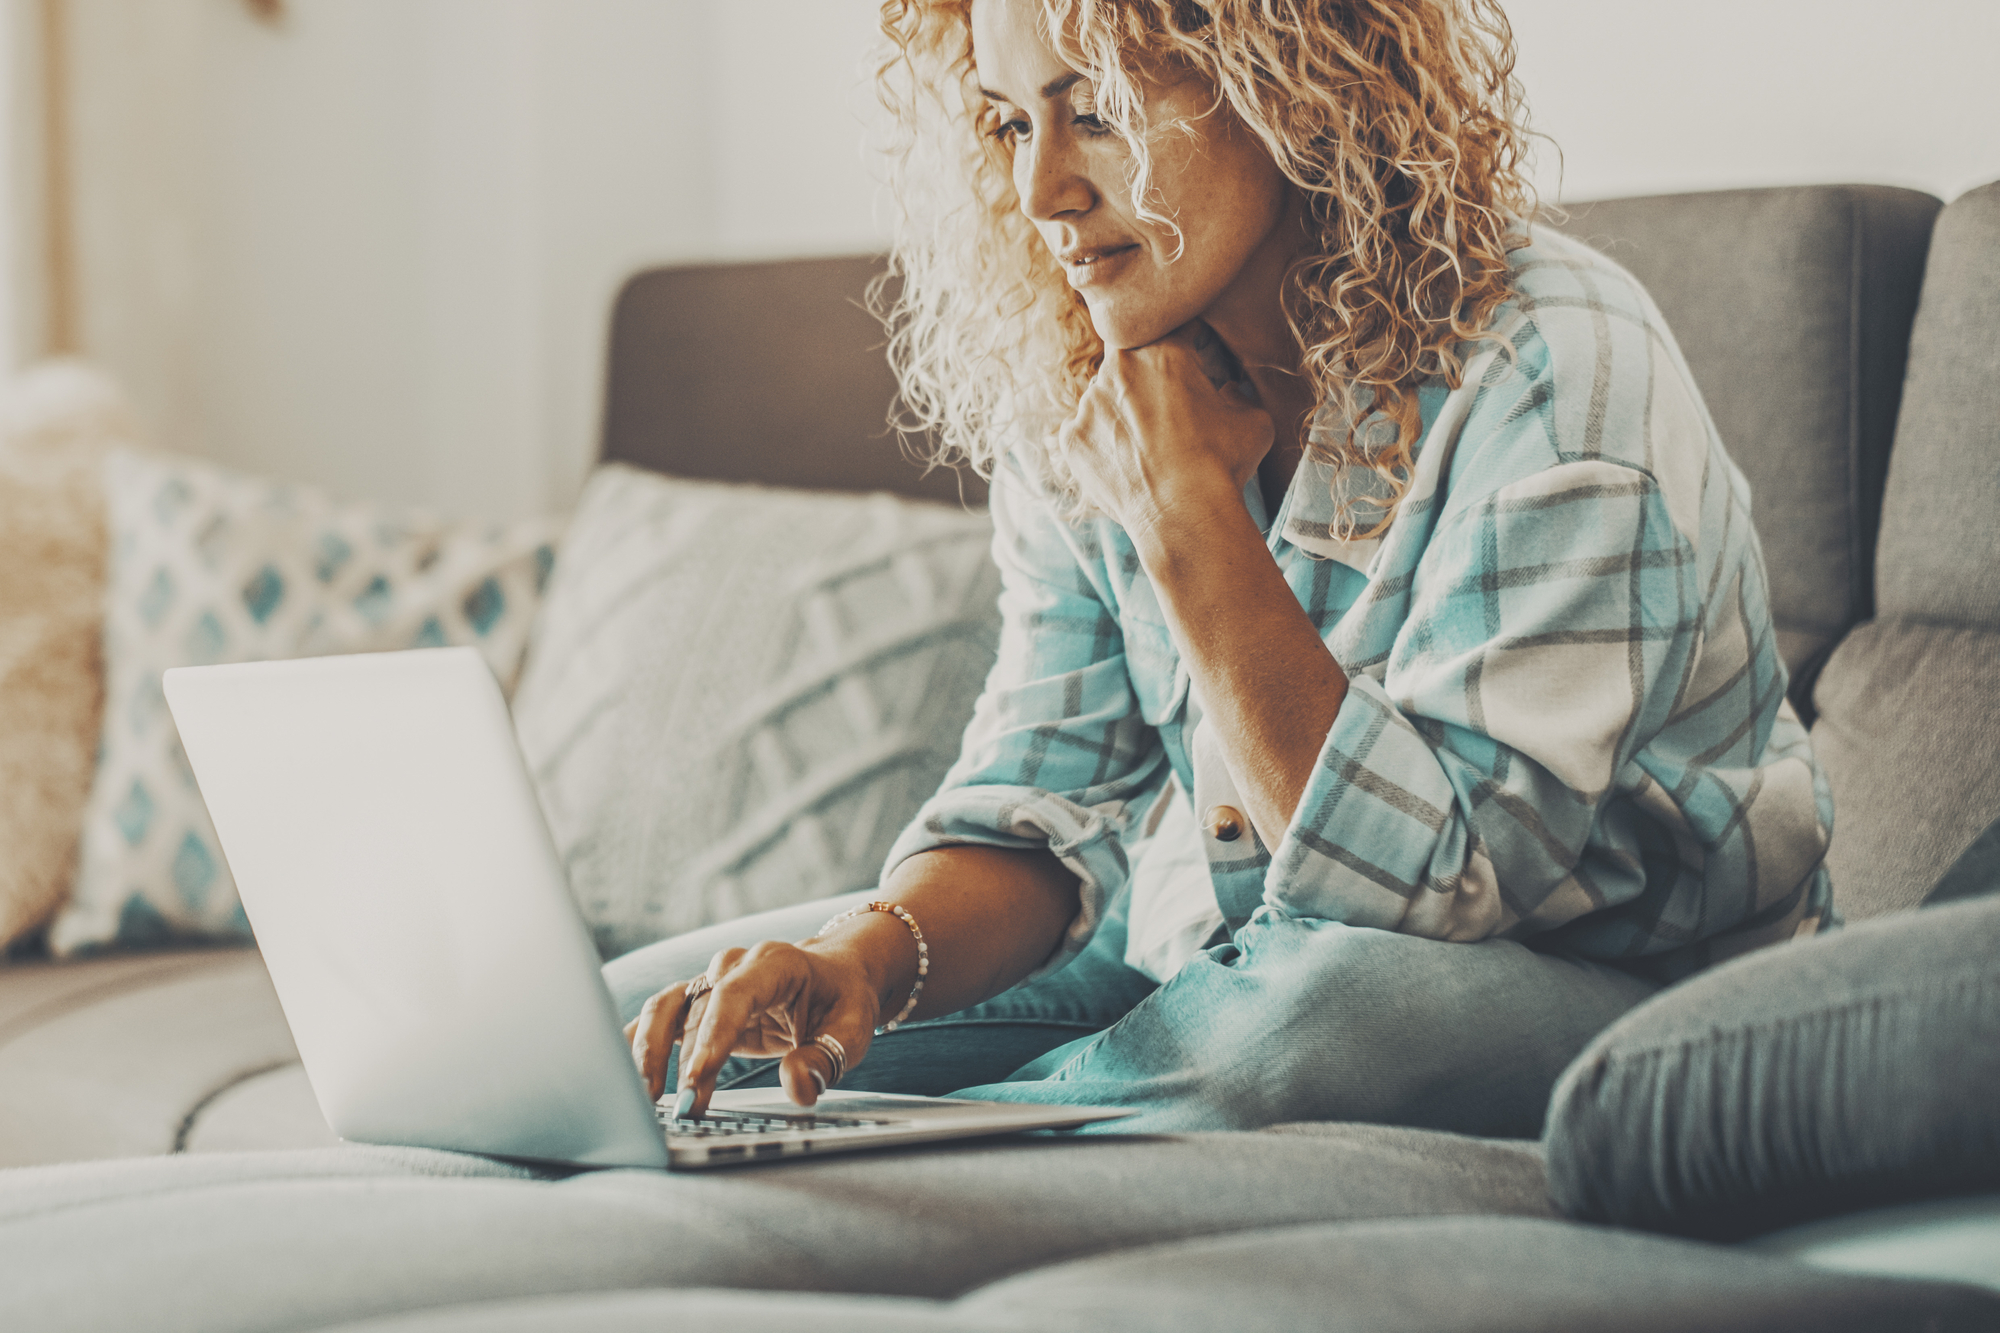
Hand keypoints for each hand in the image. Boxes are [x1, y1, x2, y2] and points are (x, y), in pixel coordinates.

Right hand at [623, 940, 881, 1115]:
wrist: (836, 975)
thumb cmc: (843, 1002)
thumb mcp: (852, 1030)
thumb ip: (825, 1058)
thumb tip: (797, 1086)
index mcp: (775, 963)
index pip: (735, 995)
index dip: (713, 1035)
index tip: (697, 1079)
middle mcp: (734, 966)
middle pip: (694, 1005)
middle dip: (681, 1059)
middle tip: (678, 1108)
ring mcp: (711, 982)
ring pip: (665, 1008)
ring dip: (648, 1051)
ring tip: (643, 1099)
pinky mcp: (698, 1004)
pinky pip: (660, 1018)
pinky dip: (638, 1043)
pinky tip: (621, 1074)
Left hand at [1059, 323, 1273, 541]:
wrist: (1183, 516)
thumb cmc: (1222, 465)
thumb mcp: (1254, 422)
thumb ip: (1242, 395)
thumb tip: (1231, 391)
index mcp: (1164, 351)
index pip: (1172, 328)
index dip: (1185, 342)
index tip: (1193, 358)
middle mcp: (1119, 367)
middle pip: (1131, 360)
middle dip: (1149, 378)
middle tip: (1168, 411)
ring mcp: (1089, 402)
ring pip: (1105, 395)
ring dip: (1122, 411)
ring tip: (1147, 446)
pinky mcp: (1071, 437)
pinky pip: (1085, 430)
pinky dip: (1101, 442)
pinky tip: (1125, 464)